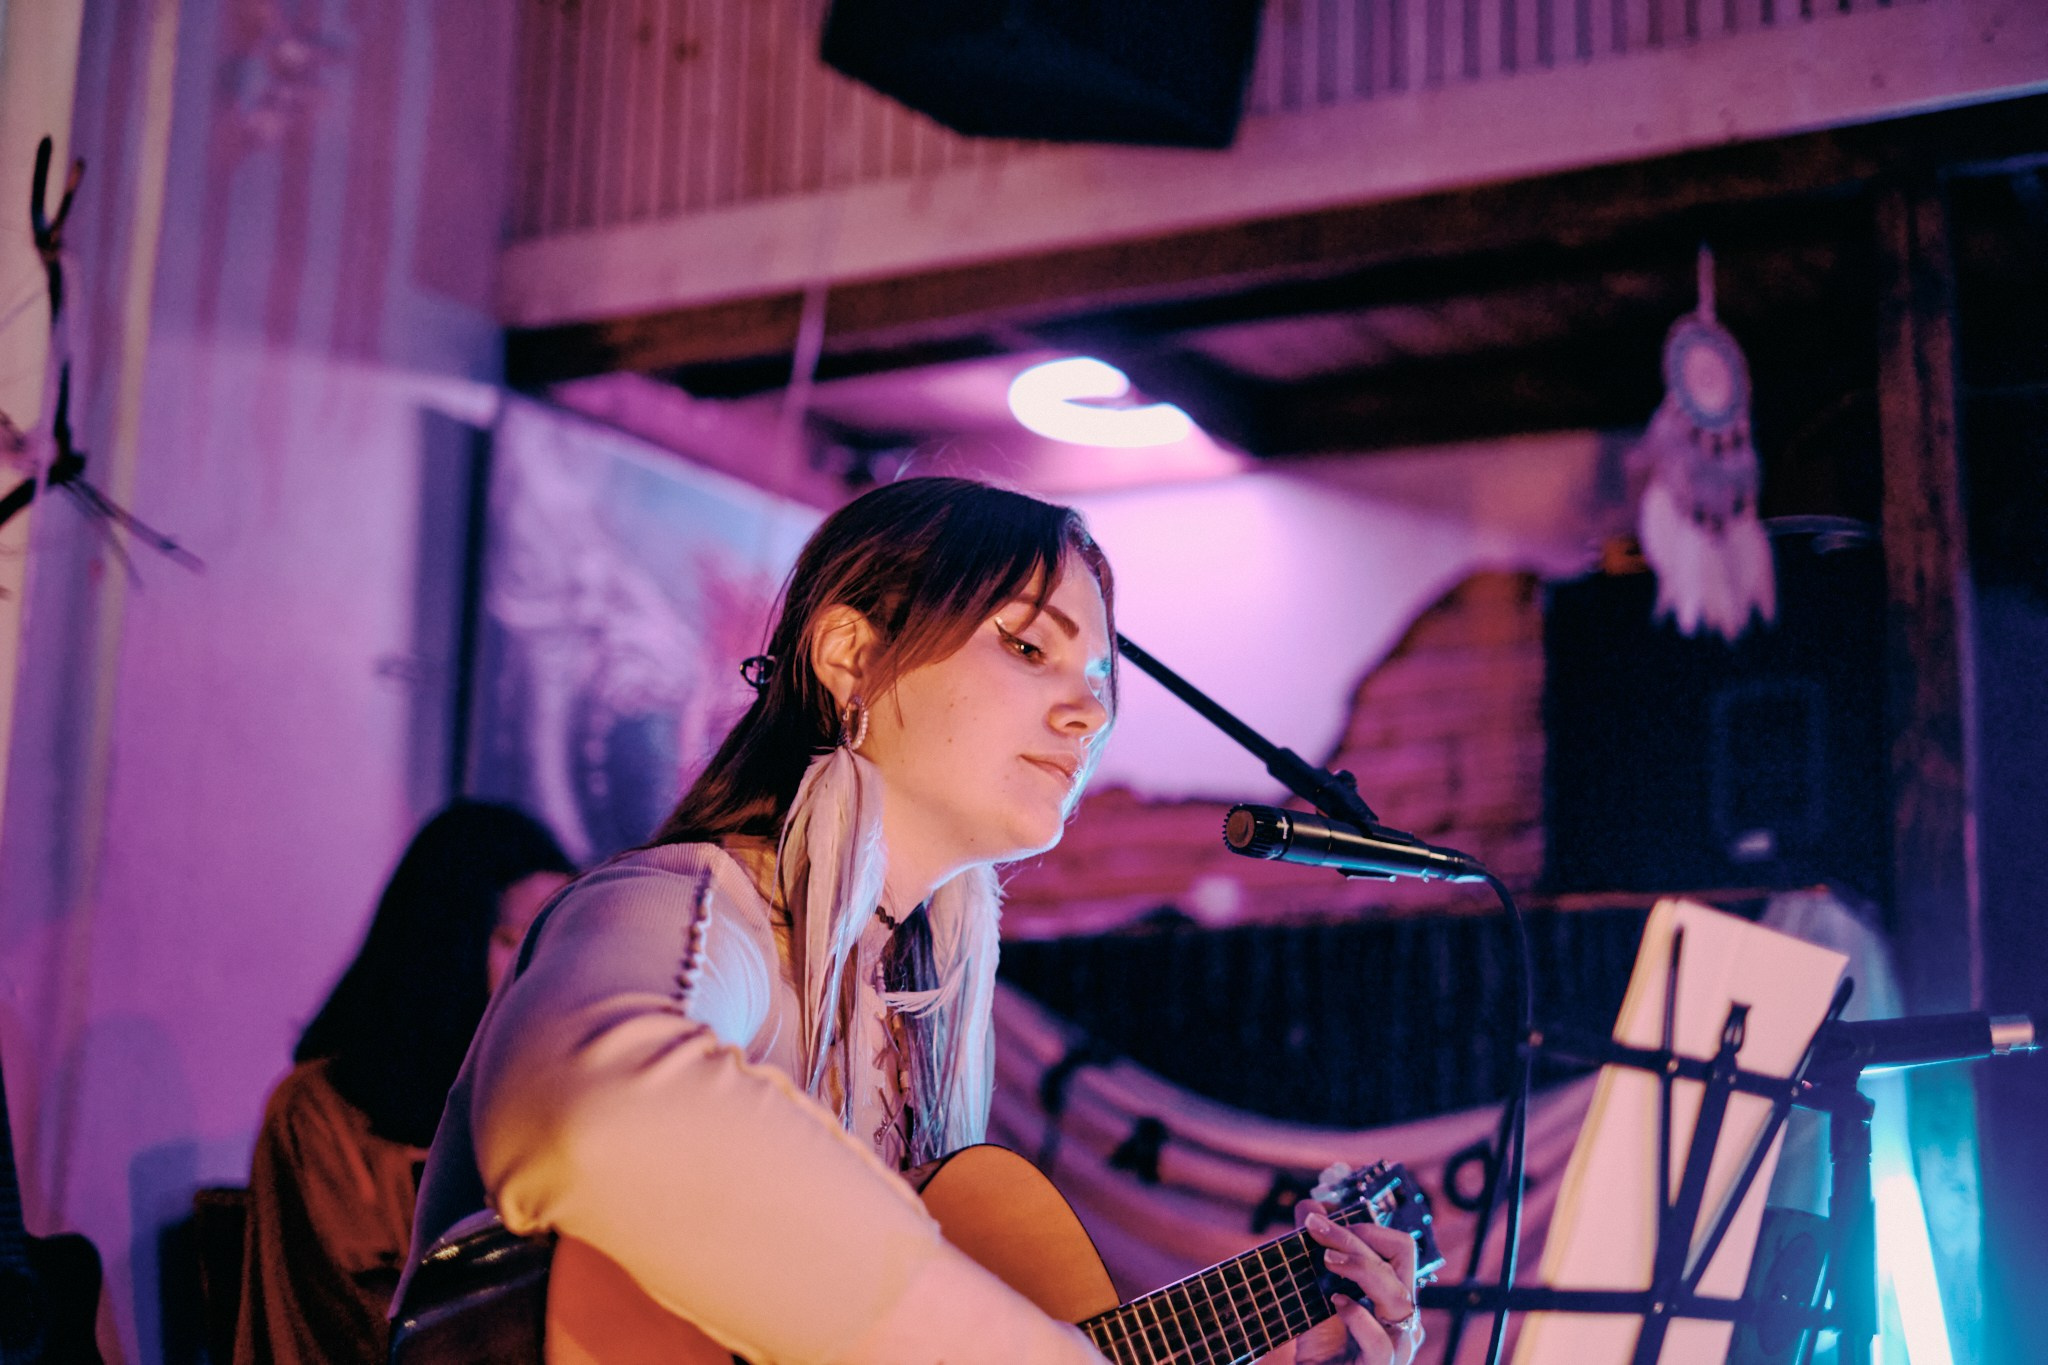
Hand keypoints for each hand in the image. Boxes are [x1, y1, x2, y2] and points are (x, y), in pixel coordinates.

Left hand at [1289, 1198, 1423, 1364]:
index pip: (1401, 1247)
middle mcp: (1405, 1316)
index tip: (1326, 1222)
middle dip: (1356, 1236)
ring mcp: (1399, 1343)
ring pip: (1397, 1295)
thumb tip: (1310, 1206)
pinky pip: (1381, 1343)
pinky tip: (1338, 1303)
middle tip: (1315, 1227)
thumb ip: (1317, 1251)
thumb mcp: (1316, 1293)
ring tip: (1327, 1260)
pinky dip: (1359, 1319)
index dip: (1368, 1226)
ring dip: (1361, 1268)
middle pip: (1401, 1258)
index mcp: (1395, 1294)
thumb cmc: (1324, 1347)